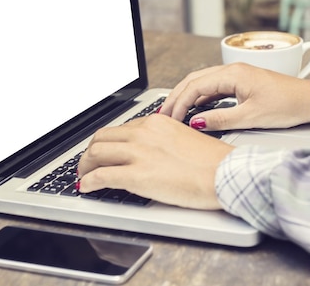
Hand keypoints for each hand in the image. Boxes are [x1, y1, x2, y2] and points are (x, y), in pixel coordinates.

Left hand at [77, 113, 233, 209]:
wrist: (225, 175)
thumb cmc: (212, 162)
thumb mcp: (184, 138)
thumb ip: (162, 140)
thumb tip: (149, 153)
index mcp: (156, 122)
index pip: (121, 128)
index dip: (107, 142)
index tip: (104, 151)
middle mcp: (143, 133)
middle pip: (102, 138)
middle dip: (90, 152)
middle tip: (87, 163)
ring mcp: (138, 153)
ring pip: (96, 154)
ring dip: (84, 166)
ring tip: (84, 176)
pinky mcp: (136, 175)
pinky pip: (101, 176)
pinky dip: (88, 182)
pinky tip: (86, 187)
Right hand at [159, 63, 309, 130]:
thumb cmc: (287, 106)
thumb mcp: (250, 117)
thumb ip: (220, 119)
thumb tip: (197, 122)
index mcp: (233, 74)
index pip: (195, 86)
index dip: (179, 103)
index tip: (170, 118)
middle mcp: (233, 70)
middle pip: (194, 80)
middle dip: (176, 97)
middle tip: (164, 114)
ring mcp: (237, 75)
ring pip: (203, 82)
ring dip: (187, 96)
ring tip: (174, 111)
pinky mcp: (242, 82)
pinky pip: (214, 86)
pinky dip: (200, 96)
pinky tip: (195, 108)